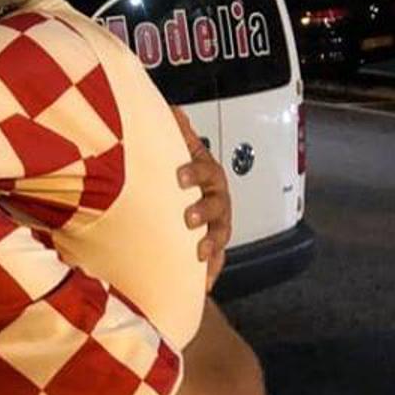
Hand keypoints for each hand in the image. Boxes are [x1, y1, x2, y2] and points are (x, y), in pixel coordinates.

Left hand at [173, 107, 231, 291]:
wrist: (187, 199)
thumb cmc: (181, 173)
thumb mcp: (179, 151)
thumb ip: (178, 134)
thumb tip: (173, 109)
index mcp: (208, 175)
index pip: (206, 171)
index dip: (194, 172)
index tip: (179, 176)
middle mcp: (218, 200)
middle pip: (218, 204)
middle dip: (205, 210)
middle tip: (188, 218)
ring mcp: (218, 225)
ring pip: (220, 233)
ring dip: (212, 242)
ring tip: (199, 253)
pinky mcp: (214, 248)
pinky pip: (217, 262)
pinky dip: (212, 273)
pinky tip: (205, 285)